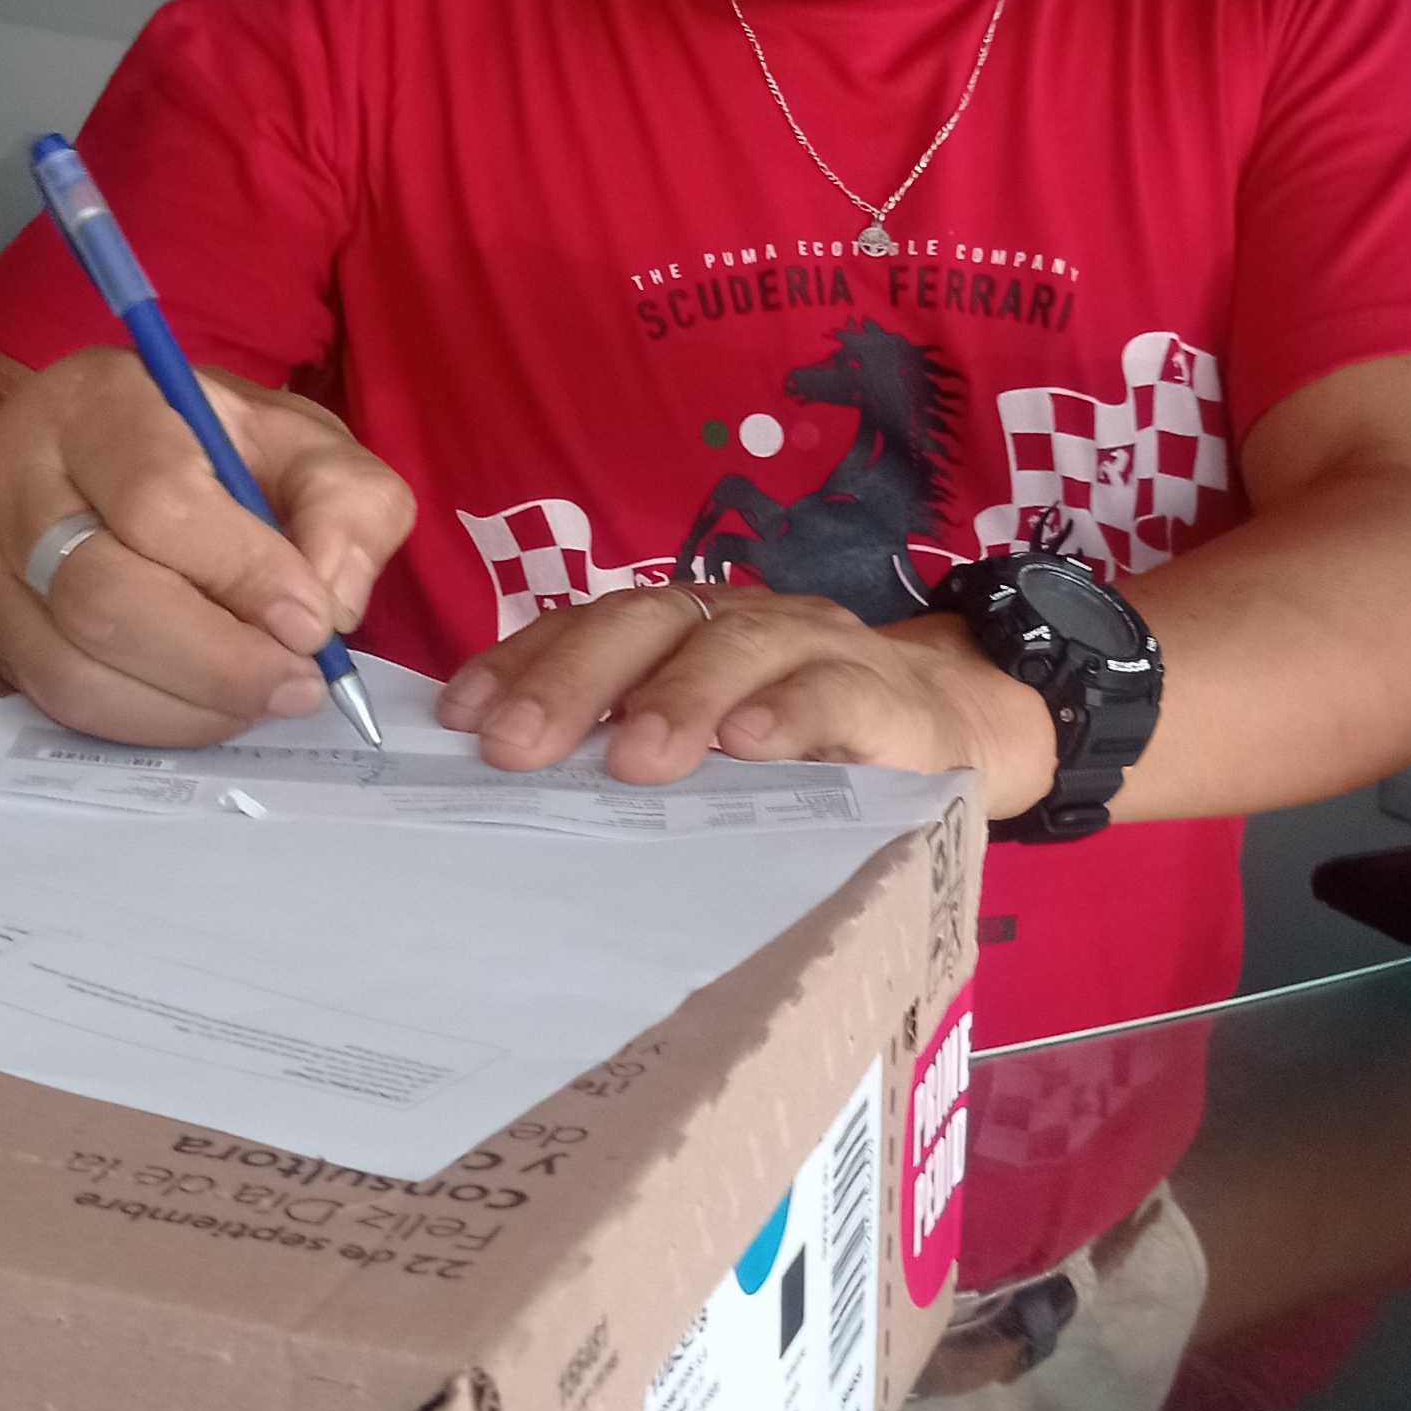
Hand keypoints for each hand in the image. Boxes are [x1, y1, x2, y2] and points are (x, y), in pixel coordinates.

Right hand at [0, 347, 415, 746]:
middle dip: (217, 659)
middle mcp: (13, 470)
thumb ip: (345, 503)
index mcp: (97, 399)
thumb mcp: (303, 442)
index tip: (313, 624)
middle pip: (99, 594)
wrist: (110, 459)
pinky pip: (59, 701)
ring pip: (72, 665)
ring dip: (187, 704)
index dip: (241, 573)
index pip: (155, 500)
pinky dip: (150, 721)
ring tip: (264, 697)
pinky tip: (208, 706)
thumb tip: (331, 602)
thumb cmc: (217, 447)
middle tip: (298, 683)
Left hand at [435, 584, 1057, 808]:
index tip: (456, 719)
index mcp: (679, 629)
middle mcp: (735, 622)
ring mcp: (813, 648)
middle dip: (572, 680)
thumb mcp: (705, 744)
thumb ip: (624, 747)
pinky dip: (790, 716)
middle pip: (643, 623)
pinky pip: (834, 693)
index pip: (586, 626)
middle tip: (514, 748)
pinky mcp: (886, 697)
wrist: (954, 726)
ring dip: (677, 699)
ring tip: (631, 759)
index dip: (521, 662)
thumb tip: (504, 788)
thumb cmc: (800, 744)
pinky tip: (752, 749)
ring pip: (734, 647)